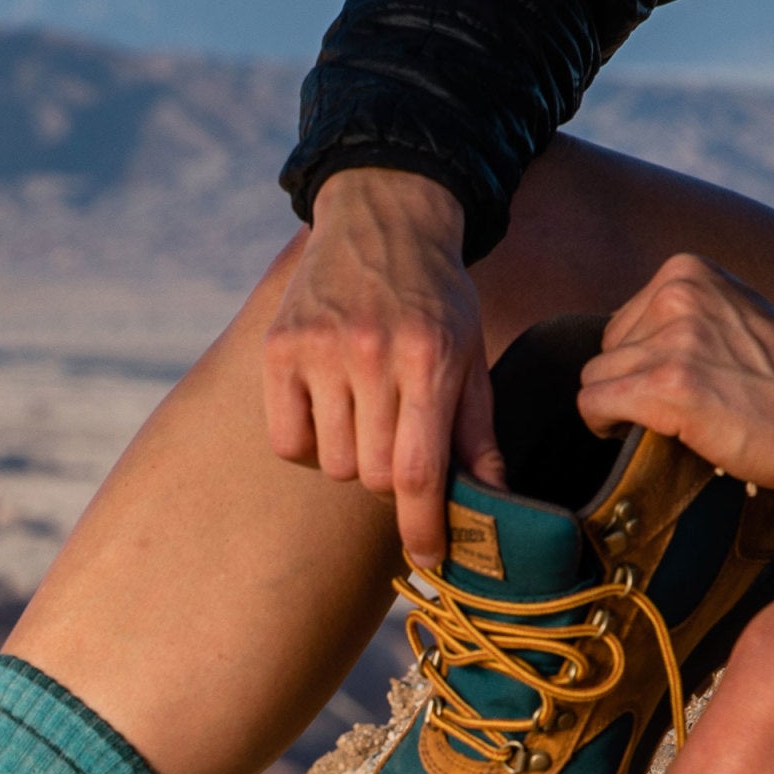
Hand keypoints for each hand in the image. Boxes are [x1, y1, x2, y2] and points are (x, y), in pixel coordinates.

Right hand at [263, 167, 503, 564]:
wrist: (382, 214)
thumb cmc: (435, 295)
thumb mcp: (470, 353)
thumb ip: (478, 432)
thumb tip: (494, 502)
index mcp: (428, 359)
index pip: (417, 472)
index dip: (422, 527)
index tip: (429, 559)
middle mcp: (371, 354)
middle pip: (373, 475)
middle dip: (392, 481)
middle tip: (399, 445)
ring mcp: (319, 351)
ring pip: (334, 463)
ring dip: (354, 458)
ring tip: (366, 415)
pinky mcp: (279, 349)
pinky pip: (288, 441)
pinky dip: (309, 442)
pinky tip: (328, 409)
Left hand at [577, 253, 773, 494]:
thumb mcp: (731, 316)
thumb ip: (680, 317)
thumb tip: (621, 346)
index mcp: (688, 272)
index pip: (621, 325)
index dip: (641, 365)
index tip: (679, 385)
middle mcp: (677, 294)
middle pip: (605, 353)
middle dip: (631, 386)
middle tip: (679, 409)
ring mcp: (673, 338)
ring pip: (597, 381)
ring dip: (625, 410)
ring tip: (673, 423)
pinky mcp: (668, 384)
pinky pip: (594, 405)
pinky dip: (609, 427)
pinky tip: (648, 435)